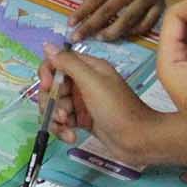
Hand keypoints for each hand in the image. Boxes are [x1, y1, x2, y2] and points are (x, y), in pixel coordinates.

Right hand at [39, 45, 171, 163]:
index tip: (46, 87)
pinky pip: (62, 121)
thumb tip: (47, 46)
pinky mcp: (82, 120)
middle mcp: (83, 83)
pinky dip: (63, 129)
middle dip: (51, 102)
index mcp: (88, 68)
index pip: (57, 62)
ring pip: (55, 106)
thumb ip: (69, 63)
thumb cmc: (117, 108)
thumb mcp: (92, 82)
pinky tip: (71, 137)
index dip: (47, 73)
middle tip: (62, 115)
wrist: (139, 140)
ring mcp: (82, 102)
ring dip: (56, 119)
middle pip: (52, 87)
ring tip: (68, 128)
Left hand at [75, 0, 163, 40]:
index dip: (82, 12)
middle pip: (108, 11)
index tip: (70, 23)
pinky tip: (126, 34)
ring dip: (112, 31)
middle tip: (76, 38)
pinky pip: (149, 21)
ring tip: (99, 39)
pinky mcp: (161, 3)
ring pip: (128, 20)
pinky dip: (137, 30)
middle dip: (90, 26)